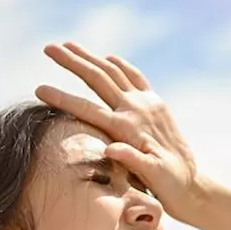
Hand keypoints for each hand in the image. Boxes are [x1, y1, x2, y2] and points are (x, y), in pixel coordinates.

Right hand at [34, 42, 203, 218]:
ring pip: (112, 71)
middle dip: (72, 61)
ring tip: (68, 45)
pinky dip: (120, 64)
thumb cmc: (168, 184)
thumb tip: (110, 149)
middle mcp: (136, 109)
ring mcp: (147, 103)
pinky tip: (108, 57)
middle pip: (97, 78)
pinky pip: (135, 76)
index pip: (87, 109)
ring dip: (89, 56)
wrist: (192, 184)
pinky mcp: (156, 103)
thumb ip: (132, 160)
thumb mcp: (152, 176)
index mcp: (128, 128)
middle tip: (48, 47)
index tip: (39, 89)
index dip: (62, 98)